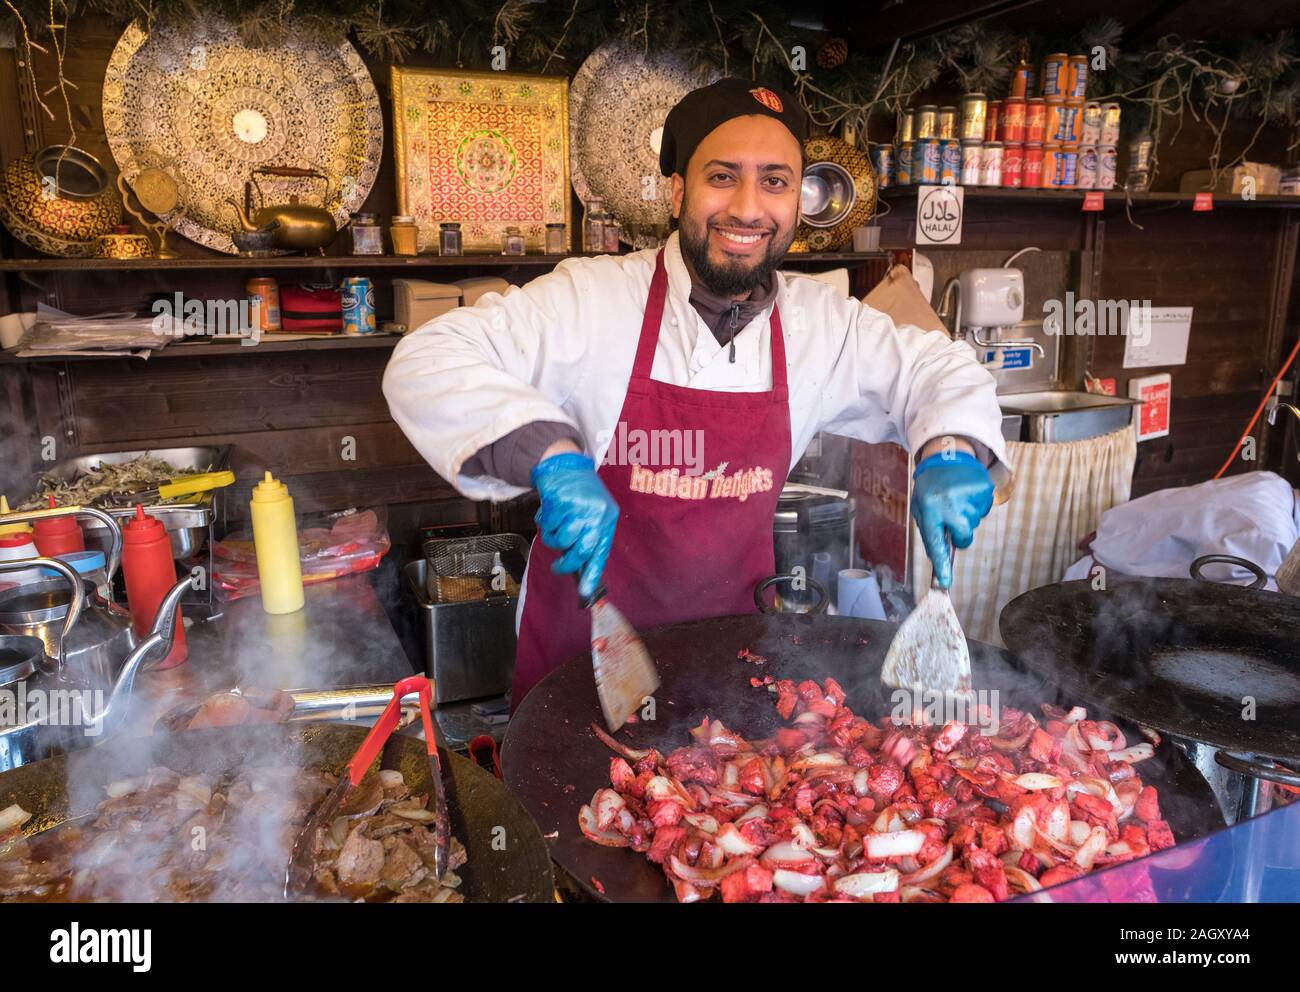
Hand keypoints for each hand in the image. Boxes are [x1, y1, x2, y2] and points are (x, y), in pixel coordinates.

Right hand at [531, 452, 618, 601]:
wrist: (564, 464)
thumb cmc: (579, 493)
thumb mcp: (592, 513)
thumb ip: (588, 537)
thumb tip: (580, 570)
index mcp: (607, 518)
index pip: (601, 551)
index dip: (592, 573)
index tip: (585, 592)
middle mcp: (596, 513)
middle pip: (581, 550)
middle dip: (567, 564)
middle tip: (557, 567)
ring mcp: (579, 507)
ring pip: (561, 540)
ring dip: (552, 537)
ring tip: (554, 525)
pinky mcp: (560, 501)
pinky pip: (547, 525)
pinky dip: (544, 522)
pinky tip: (548, 511)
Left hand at [910, 450, 993, 588]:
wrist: (946, 457)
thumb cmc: (931, 487)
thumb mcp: (921, 508)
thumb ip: (930, 532)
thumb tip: (938, 558)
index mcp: (930, 509)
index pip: (935, 542)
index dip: (941, 564)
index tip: (945, 583)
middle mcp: (950, 504)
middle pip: (964, 538)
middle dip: (960, 534)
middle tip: (952, 518)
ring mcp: (969, 496)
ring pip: (974, 524)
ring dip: (967, 516)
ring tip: (957, 499)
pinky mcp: (984, 490)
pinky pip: (984, 510)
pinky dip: (977, 506)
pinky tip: (967, 494)